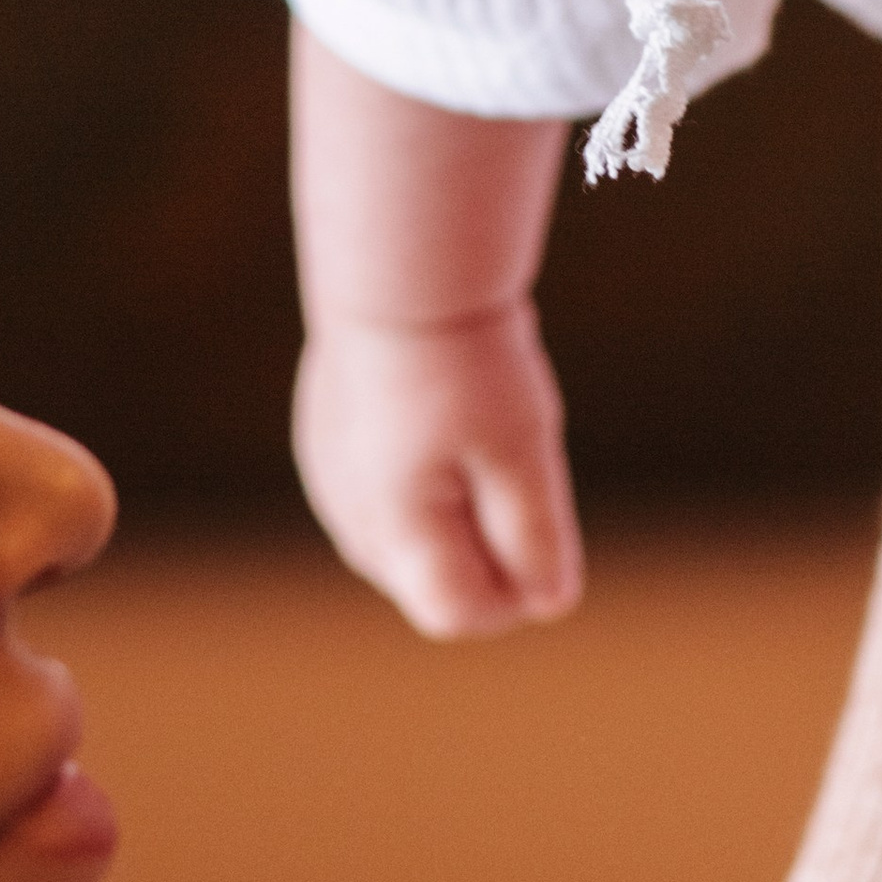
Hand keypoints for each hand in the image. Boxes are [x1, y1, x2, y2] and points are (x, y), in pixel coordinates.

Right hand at [291, 301, 582, 638]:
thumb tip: (550, 604)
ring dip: (459, 504)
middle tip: (517, 454)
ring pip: (413, 531)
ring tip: (481, 423)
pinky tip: (447, 405)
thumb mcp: (522, 449)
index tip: (550, 525)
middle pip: (437, 577)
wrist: (401, 269)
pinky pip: (392, 482)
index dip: (518, 590)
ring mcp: (332, 478)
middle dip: (490, 542)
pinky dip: (430, 465)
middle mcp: (352, 522)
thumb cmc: (466, 360)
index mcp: (395, 536)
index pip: (462, 612)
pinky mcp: (330, 437)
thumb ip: (534, 536)